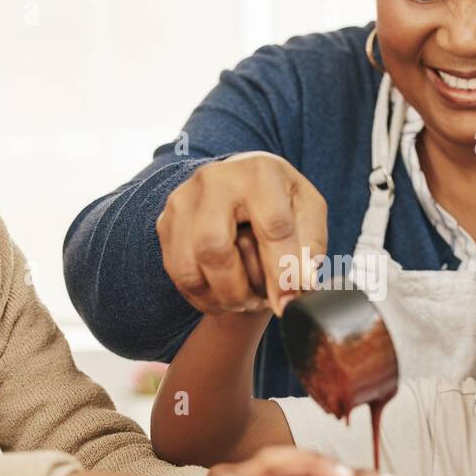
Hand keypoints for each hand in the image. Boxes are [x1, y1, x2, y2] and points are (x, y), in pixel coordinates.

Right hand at [156, 151, 328, 315]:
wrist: (240, 183)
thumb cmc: (279, 199)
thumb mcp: (308, 212)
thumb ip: (310, 248)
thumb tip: (299, 289)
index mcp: (259, 173)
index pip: (272, 227)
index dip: (282, 272)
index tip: (288, 302)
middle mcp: (214, 180)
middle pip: (214, 248)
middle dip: (237, 289)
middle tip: (256, 303)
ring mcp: (183, 201)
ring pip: (189, 267)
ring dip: (218, 297)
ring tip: (242, 301)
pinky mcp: (165, 222)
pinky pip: (177, 274)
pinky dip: (201, 296)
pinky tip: (222, 295)